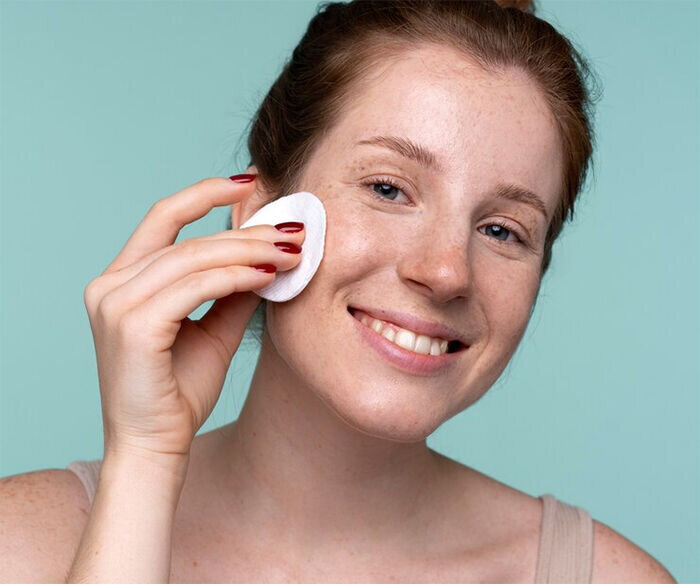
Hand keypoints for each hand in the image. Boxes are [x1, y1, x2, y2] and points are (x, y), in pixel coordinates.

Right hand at [83, 176, 304, 460]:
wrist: (156, 446)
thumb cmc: (180, 390)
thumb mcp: (213, 328)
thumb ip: (233, 287)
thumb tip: (267, 252)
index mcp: (122, 280)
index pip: (164, 218)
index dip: (205, 193)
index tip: (251, 182)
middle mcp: (110, 285)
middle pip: (187, 237)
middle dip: (246, 229)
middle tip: (294, 229)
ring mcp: (116, 303)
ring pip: (194, 257)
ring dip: (250, 250)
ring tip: (292, 251)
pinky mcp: (133, 326)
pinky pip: (197, 286)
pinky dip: (237, 276)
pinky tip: (269, 275)